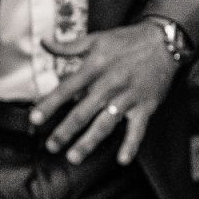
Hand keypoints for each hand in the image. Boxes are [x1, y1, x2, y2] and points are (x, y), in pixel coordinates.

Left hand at [32, 22, 175, 163]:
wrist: (164, 41)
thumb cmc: (127, 41)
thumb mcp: (96, 39)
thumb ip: (68, 46)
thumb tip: (44, 43)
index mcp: (94, 67)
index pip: (67, 88)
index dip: (50, 104)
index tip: (34, 118)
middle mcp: (110, 83)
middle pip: (83, 111)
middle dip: (65, 130)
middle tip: (51, 145)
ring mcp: (128, 97)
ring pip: (105, 123)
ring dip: (89, 142)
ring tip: (74, 157)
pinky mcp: (146, 106)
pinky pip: (138, 129)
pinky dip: (131, 144)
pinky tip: (122, 159)